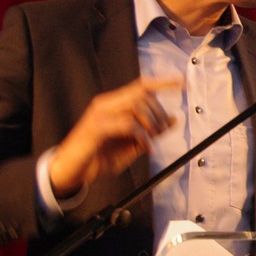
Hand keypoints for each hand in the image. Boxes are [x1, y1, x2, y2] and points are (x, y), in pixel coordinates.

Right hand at [49, 77, 181, 196]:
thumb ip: (152, 132)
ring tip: (151, 140)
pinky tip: (145, 147)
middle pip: (142, 94)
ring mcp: (99, 115)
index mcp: (114, 104)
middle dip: (159, 112)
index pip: (141, 85)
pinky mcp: (96, 128)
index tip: (183, 83)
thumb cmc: (100, 158)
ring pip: (136, 106)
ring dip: (151, 123)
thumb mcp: (132, 145)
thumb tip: (174, 119)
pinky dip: (142, 136)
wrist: (72, 172)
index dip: (164, 82)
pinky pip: (127, 124)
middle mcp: (106, 104)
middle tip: (162, 131)